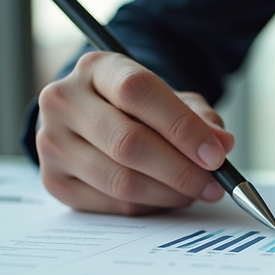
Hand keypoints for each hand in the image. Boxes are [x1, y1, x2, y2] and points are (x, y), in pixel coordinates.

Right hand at [36, 51, 234, 214]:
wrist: (94, 120)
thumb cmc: (140, 109)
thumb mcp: (172, 100)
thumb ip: (199, 119)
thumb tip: (223, 145)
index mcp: (95, 68)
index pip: (137, 92)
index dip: (181, 127)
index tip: (216, 155)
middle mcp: (63, 100)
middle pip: (128, 143)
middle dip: (181, 170)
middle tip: (214, 185)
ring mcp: (52, 142)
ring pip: (121, 180)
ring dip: (170, 194)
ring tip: (196, 192)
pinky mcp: (53, 181)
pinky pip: (112, 204)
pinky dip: (150, 206)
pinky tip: (166, 197)